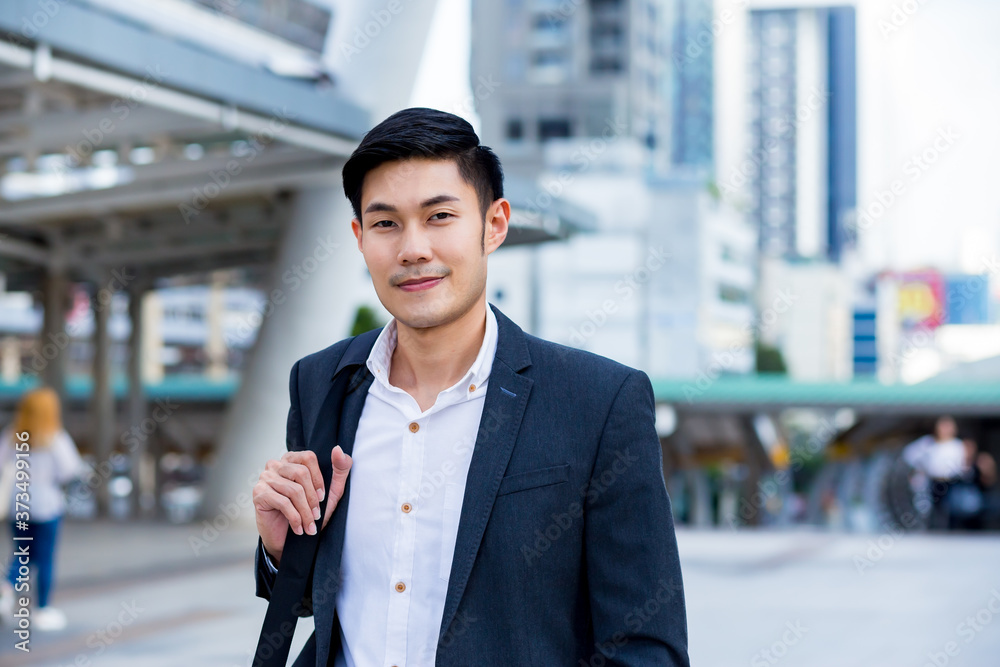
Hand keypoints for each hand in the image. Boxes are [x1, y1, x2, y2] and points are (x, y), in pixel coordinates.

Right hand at [253, 445, 351, 566]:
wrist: (289, 540)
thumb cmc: (309, 512)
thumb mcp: (331, 491)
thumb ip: (340, 469)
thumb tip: (338, 449)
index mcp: (291, 459)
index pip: (308, 458)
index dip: (318, 478)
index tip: (322, 497)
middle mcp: (276, 465)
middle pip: (301, 473)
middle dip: (312, 499)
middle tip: (316, 515)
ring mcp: (265, 478)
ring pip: (293, 490)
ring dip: (305, 512)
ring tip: (309, 525)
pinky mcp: (259, 494)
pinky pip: (282, 502)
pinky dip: (295, 518)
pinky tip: (298, 528)